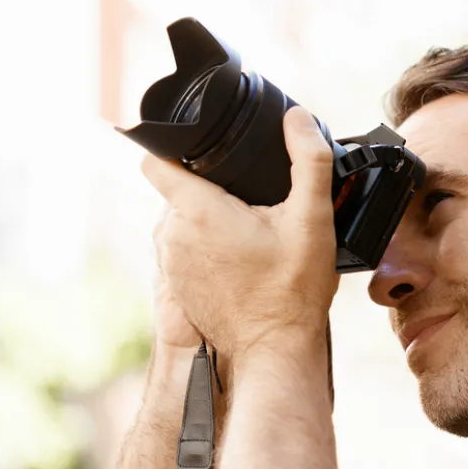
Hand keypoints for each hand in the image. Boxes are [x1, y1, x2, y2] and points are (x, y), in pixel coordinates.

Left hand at [144, 106, 339, 357]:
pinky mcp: (175, 285)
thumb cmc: (292, 291)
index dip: (173, 144)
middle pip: (178, 189)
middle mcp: (173, 234)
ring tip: (249, 231)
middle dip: (210, 187)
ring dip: (207, 218)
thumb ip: (310, 161)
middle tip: (251, 202)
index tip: (200, 146)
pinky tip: (240, 258)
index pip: (155, 158)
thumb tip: (298, 118)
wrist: (275, 350)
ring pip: (181, 219)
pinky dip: (206, 247)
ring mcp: (170, 263)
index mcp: (197, 210)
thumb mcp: (312, 219)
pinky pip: (182, 249)